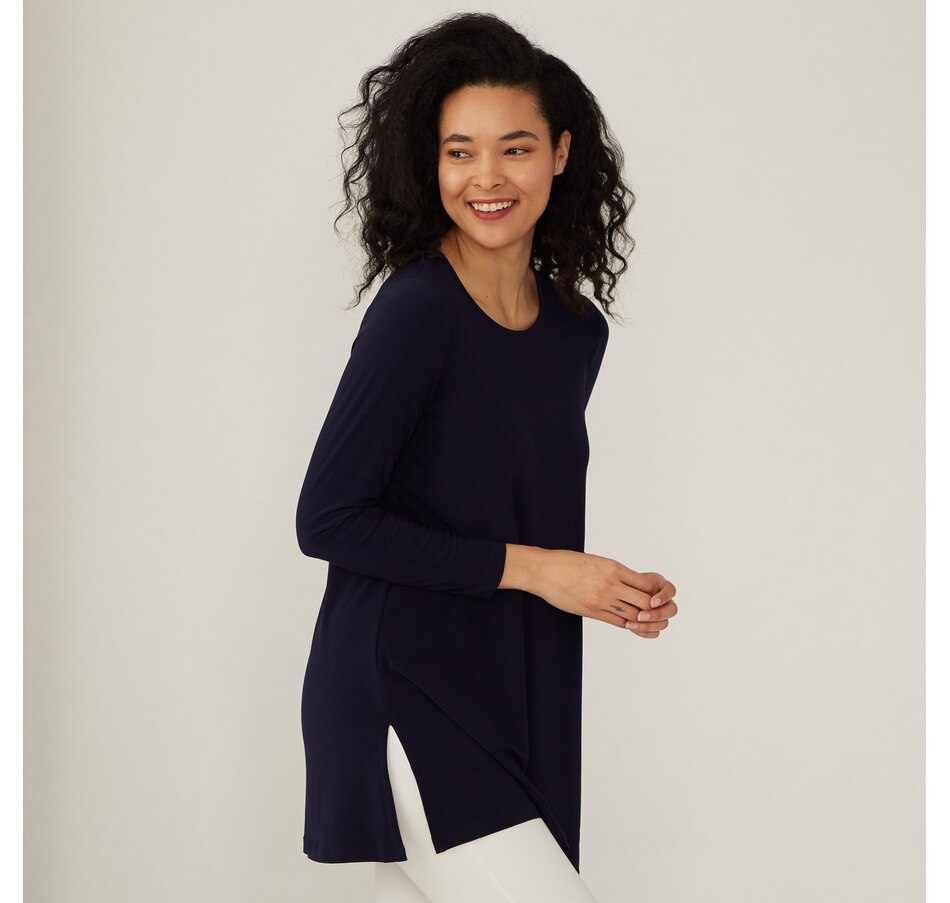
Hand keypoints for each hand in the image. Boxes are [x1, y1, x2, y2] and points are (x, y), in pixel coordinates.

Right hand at [533, 551, 677, 637]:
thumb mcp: (597, 562)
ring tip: (644, 619)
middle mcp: (610, 584)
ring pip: (633, 615)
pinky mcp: (590, 611)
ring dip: (641, 619)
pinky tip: (629, 623)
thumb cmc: (568, 563)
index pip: (646, 583)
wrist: (543, 570)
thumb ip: (615, 573)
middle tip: (654, 611)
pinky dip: (626, 624)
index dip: (655, 591)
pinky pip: (617, 622)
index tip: (655, 595)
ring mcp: (601, 599)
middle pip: (644, 601)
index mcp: (614, 567)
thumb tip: (631, 583)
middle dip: (653, 608)